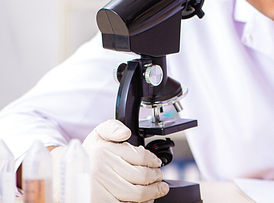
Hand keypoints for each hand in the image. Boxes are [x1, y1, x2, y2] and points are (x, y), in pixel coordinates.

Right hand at [52, 120, 168, 202]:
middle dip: (156, 178)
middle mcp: (101, 170)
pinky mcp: (99, 201)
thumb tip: (126, 132)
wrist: (65, 173)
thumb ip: (113, 127)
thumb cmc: (88, 154)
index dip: (153, 161)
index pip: (140, 156)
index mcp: (104, 151)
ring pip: (136, 193)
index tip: (157, 163)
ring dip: (152, 192)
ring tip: (158, 189)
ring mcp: (100, 188)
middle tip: (160, 178)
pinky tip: (145, 200)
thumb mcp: (98, 133)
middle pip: (141, 176)